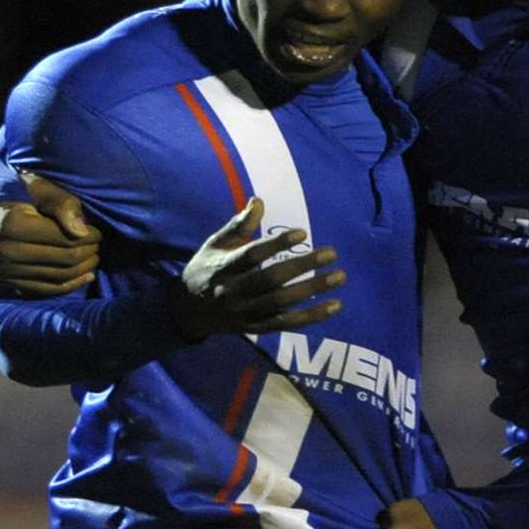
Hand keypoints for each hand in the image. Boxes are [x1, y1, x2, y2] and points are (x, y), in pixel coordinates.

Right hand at [0, 173, 101, 296]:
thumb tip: (82, 232)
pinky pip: (44, 289)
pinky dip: (68, 286)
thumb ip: (62, 206)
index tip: (97, 232)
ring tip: (94, 258)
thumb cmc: (17, 195)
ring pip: (56, 276)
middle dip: (87, 253)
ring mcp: (1, 270)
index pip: (62, 238)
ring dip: (82, 270)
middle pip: (62, 259)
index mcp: (12, 224)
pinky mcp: (4, 282)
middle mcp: (3, 250)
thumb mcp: (39, 189)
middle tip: (98, 245)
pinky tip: (86, 277)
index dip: (87, 236)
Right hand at [170, 198, 345, 339]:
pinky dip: (312, 317)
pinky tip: (335, 306)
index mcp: (224, 267)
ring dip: (313, 290)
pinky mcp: (256, 328)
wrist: (188, 311)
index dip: (277, 244)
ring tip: (339, 276)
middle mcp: (234, 292)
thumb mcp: (216, 243)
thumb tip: (259, 200)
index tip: (302, 232)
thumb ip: (240, 225)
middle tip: (332, 253)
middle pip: (271, 280)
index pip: (252, 256)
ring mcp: (246, 313)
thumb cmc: (208, 268)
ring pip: (282, 303)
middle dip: (303, 266)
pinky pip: (287, 324)